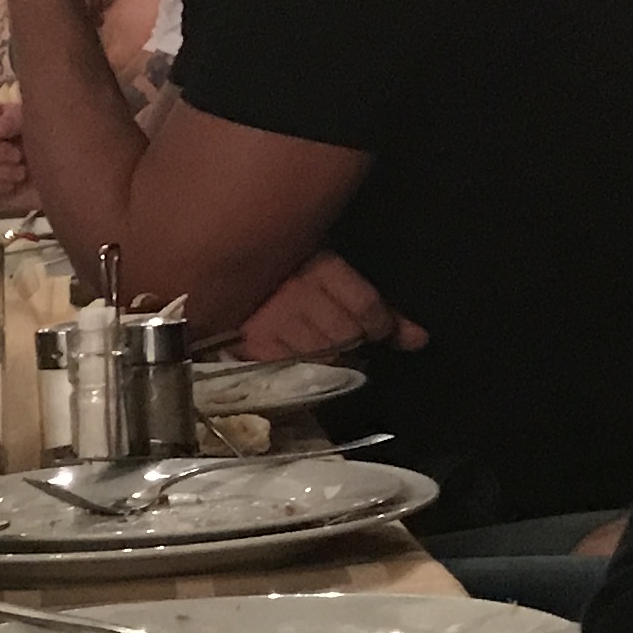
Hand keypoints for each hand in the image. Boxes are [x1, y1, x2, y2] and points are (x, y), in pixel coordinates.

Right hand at [233, 250, 425, 361]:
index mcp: (318, 265)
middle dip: (350, 338)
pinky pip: (291, 367)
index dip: (380, 325)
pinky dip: (297, 365)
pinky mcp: (252, 345)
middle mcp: (297, 294)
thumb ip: (374, 305)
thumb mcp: (327, 269)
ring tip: (311, 340)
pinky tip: (289, 350)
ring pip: (323, 354)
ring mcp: (273, 321)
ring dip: (325, 353)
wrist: (213, 271)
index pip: (367, 307)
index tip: (377, 329)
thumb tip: (419, 340)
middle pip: (347, 334)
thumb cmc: (279, 267)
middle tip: (336, 332)